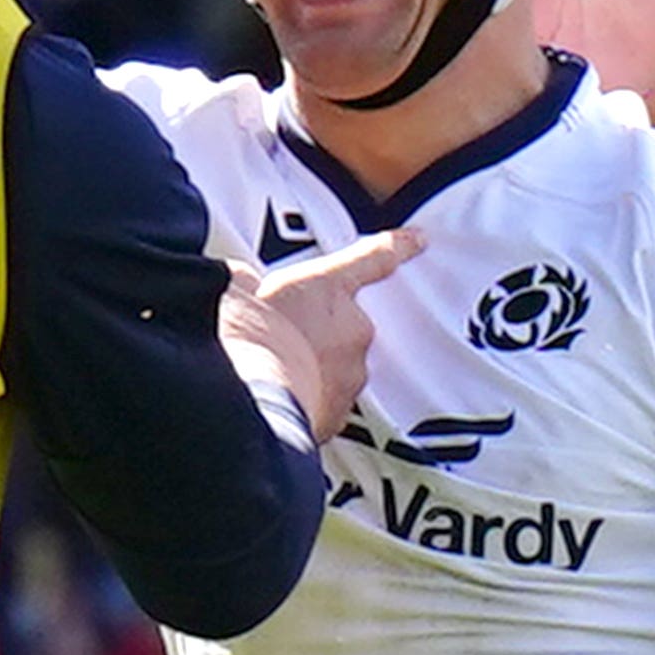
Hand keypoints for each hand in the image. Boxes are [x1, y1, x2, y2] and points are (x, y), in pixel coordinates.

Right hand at [220, 229, 422, 440]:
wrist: (247, 403)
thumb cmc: (243, 342)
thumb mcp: (235, 292)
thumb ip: (248, 281)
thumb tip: (241, 280)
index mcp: (329, 288)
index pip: (372, 258)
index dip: (397, 246)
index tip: (419, 239)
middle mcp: (352, 329)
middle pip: (343, 325)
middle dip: (316, 333)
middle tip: (277, 340)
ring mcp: (350, 375)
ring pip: (334, 368)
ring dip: (308, 370)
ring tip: (269, 374)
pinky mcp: (339, 415)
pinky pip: (324, 404)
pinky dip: (304, 404)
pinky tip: (272, 404)